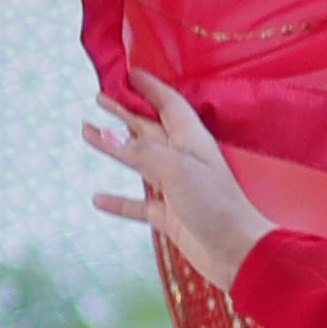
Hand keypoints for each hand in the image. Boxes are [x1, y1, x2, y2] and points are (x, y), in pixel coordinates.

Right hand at [84, 68, 271, 292]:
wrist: (239, 254)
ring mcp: (176, 188)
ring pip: (139, 162)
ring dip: (115, 148)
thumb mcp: (177, 171)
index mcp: (192, 141)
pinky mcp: (170, 216)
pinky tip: (97, 198)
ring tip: (87, 132)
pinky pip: (139, 205)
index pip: (169, 104)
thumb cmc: (216, 206)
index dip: (149, 87)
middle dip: (125, 112)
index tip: (128, 73)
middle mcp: (184, 160)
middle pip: (149, 129)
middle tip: (99, 97)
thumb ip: (140, 152)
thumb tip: (105, 132)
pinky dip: (118, 201)